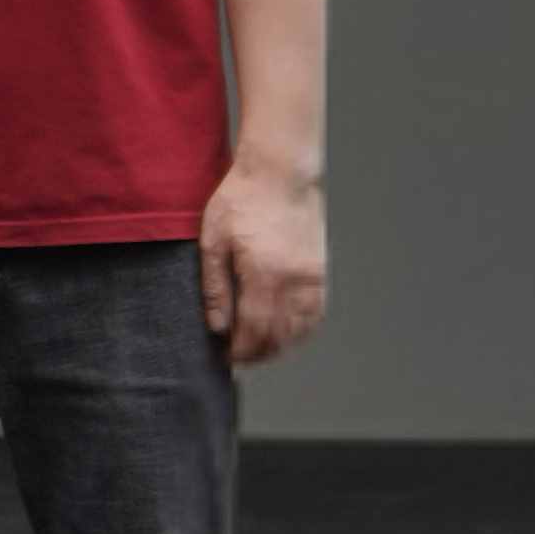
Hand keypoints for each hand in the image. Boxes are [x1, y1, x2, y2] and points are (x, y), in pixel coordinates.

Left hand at [199, 158, 328, 366]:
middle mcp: (293, 281)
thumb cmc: (241, 199)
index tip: (227, 360)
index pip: (254, 330)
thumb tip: (217, 325)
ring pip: (301, 328)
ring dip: (282, 346)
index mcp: (263, 275)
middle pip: (279, 336)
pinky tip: (288, 334)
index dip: (241, 352)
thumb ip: (215, 287)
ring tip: (261, 352)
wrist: (280, 173)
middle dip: (259, 354)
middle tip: (240, 361)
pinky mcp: (320, 269)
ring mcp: (312, 276)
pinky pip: (316, 311)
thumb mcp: (213, 240)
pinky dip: (303, 329)